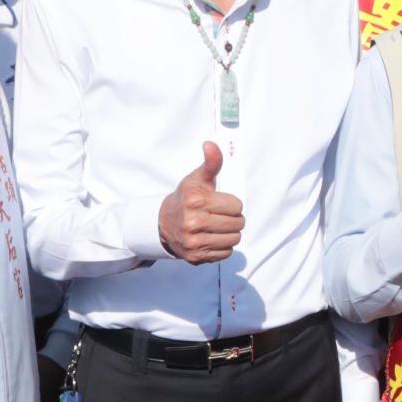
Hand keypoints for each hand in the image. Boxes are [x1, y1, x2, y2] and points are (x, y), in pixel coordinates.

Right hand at [160, 142, 243, 264]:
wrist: (163, 223)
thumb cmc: (185, 199)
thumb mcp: (197, 179)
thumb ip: (211, 163)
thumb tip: (212, 145)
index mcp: (196, 201)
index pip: (237, 206)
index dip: (230, 203)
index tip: (219, 203)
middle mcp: (193, 223)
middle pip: (238, 224)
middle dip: (232, 218)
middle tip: (219, 215)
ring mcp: (194, 242)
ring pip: (234, 239)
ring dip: (229, 233)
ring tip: (217, 226)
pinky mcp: (196, 257)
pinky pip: (226, 253)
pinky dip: (222, 246)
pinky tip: (211, 237)